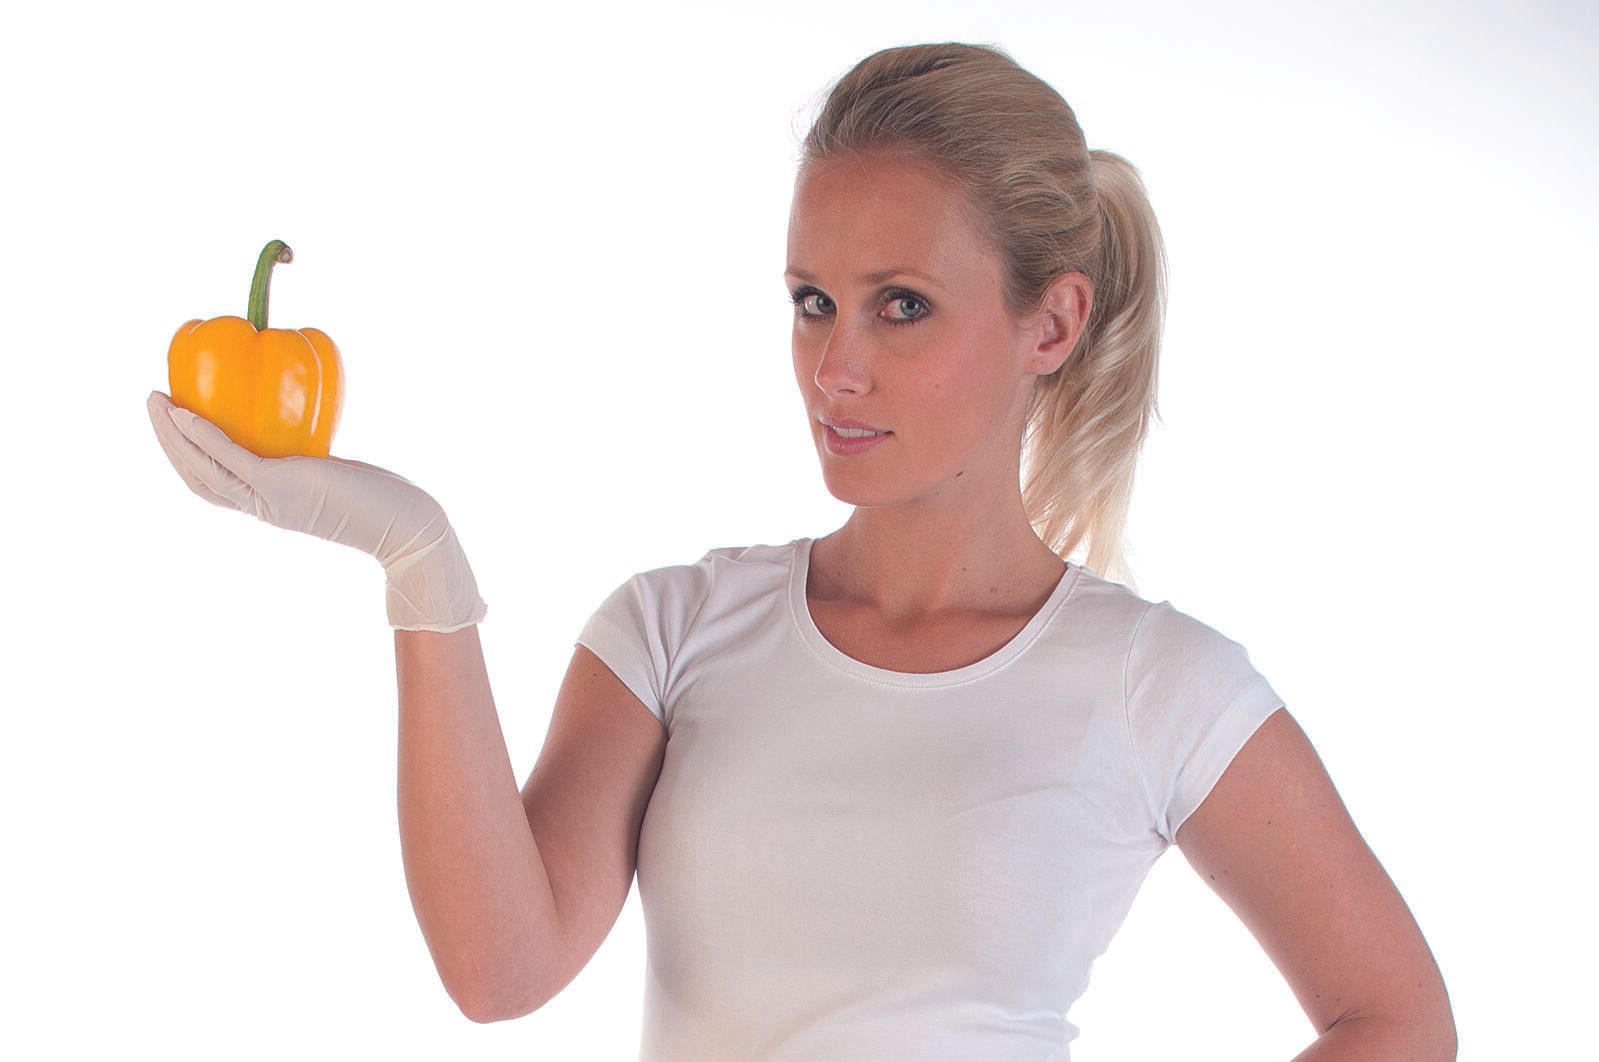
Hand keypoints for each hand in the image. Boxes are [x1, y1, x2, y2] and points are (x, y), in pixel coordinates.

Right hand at [147, 390, 487, 631]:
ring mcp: (270, 500)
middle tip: (151, 401)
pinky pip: (232, 460)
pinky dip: (204, 437)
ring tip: (154, 399)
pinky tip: (186, 411)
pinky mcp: (282, 488)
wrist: (407, 527)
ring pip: (203, 471)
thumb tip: (308, 423)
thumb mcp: (337, 472)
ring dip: (172, 435)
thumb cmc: (382, 498)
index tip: (173, 419)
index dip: (185, 453)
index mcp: (270, 504)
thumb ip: (314, 456)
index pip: (213, 482)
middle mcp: (262, 507)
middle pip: (195, 478)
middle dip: (165, 441)